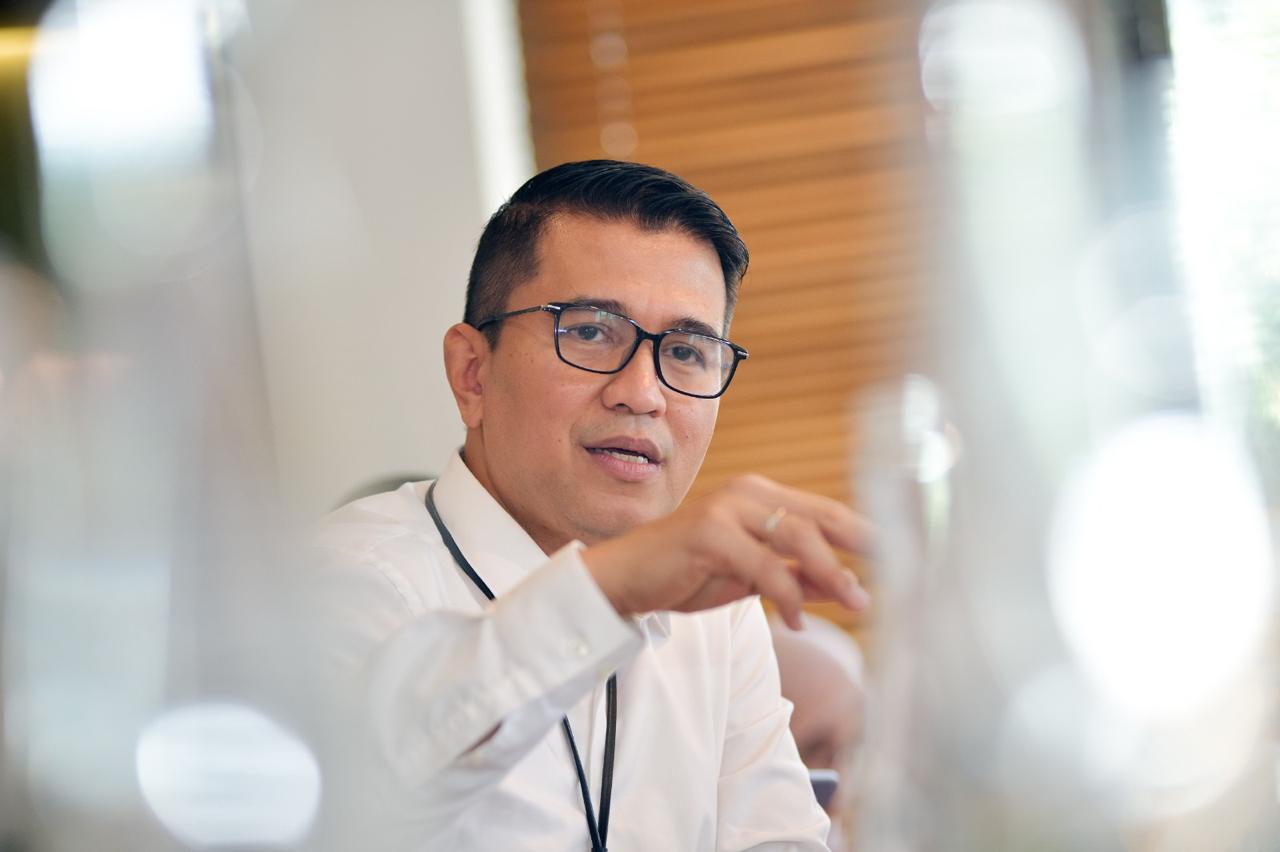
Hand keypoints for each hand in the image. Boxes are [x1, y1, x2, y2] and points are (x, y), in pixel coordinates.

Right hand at [581, 475, 871, 628]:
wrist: (626, 579)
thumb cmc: (686, 574)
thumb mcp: (750, 577)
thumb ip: (795, 576)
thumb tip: (848, 588)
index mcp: (760, 496)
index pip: (825, 511)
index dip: (866, 532)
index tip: (904, 557)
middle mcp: (747, 493)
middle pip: (821, 517)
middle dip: (862, 549)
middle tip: (896, 578)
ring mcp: (727, 509)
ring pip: (798, 537)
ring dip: (832, 574)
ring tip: (854, 603)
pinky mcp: (710, 533)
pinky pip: (764, 566)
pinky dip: (788, 596)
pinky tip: (796, 621)